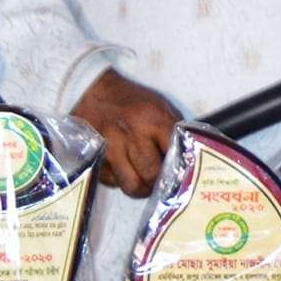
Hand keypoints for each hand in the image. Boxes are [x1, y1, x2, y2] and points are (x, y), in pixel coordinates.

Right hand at [71, 68, 180, 196]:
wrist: (93, 91)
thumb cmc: (133, 101)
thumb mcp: (160, 107)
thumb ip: (173, 130)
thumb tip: (186, 157)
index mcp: (154, 120)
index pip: (174, 154)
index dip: (180, 168)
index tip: (181, 174)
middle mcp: (132, 135)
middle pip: (152, 174)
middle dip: (160, 183)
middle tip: (162, 182)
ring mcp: (110, 147)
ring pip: (131, 184)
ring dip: (141, 189)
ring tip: (146, 184)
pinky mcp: (94, 156)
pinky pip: (111, 181)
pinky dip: (121, 182)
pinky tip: (126, 173)